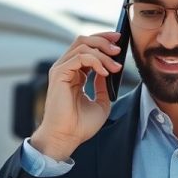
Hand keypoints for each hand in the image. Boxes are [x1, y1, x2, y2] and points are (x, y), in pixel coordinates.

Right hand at [29, 32, 123, 160]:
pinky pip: (80, 57)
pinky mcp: (59, 73)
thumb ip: (104, 85)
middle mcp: (65, 69)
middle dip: (103, 40)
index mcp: (74, 74)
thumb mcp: (101, 102)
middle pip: (83, 40)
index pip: (86, 48)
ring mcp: (61, 70)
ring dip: (103, 53)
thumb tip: (109, 68)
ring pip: (83, 46)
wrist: (67, 138)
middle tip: (119, 49)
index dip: (103, 41)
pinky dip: (95, 61)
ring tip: (116, 66)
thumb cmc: (80, 125)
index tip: (119, 42)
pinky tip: (105, 72)